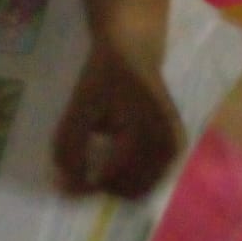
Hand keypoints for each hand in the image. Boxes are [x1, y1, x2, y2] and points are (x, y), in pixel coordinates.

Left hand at [53, 41, 185, 199]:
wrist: (134, 50)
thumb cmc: (106, 75)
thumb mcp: (80, 107)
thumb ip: (70, 147)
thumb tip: (68, 185)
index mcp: (151, 135)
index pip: (115, 180)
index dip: (86, 186)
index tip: (64, 181)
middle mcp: (171, 147)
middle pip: (130, 190)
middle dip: (103, 187)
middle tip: (79, 171)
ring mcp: (176, 149)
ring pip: (141, 188)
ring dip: (116, 185)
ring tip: (94, 162)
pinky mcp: (175, 148)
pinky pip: (149, 178)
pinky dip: (127, 177)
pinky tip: (111, 158)